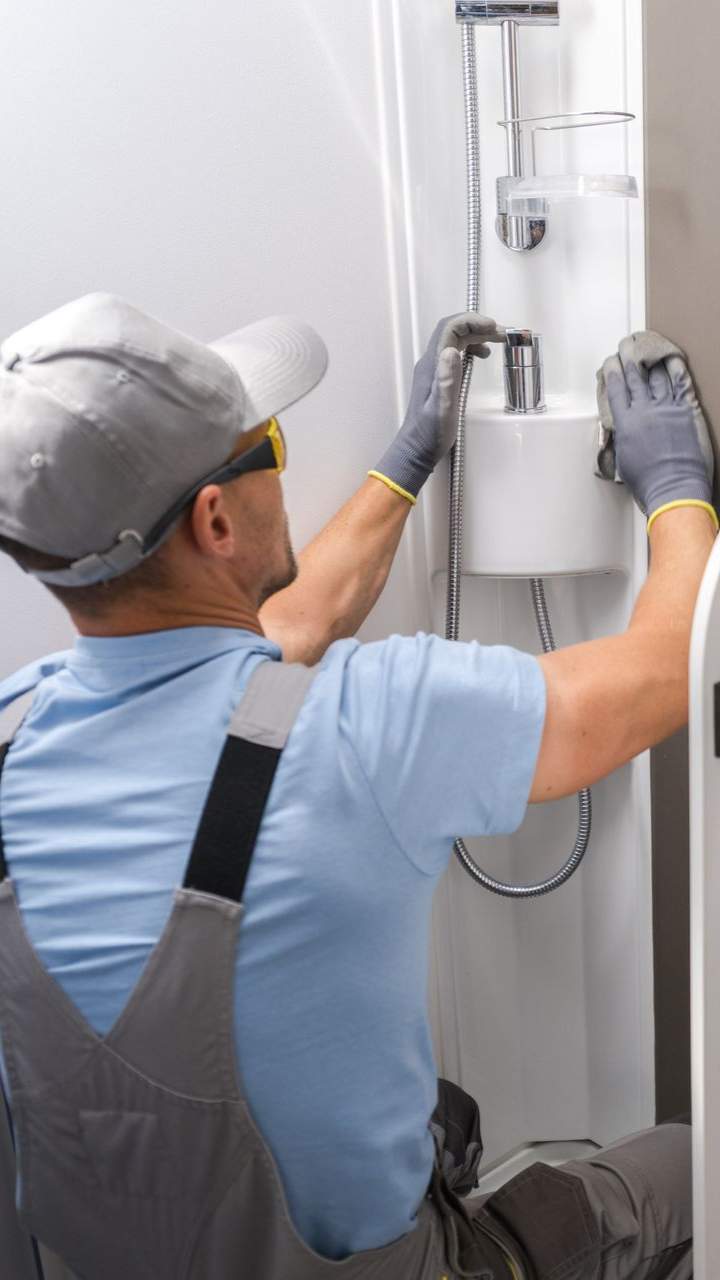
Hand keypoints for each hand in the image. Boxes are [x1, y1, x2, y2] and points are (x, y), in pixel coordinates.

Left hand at [373, 313, 504, 499]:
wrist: (416, 449)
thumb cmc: (430, 433)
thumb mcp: (443, 408)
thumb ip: (447, 379)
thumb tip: (452, 351)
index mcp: (432, 366)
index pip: (449, 329)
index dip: (471, 321)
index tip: (493, 327)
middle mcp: (431, 363)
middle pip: (453, 331)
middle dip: (478, 326)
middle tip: (502, 335)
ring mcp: (434, 369)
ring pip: (455, 341)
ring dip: (476, 336)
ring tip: (497, 342)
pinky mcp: (439, 378)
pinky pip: (455, 353)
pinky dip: (470, 348)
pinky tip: (481, 356)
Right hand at [600, 337, 713, 518]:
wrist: (674, 488)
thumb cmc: (649, 483)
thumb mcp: (624, 461)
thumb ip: (622, 440)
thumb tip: (622, 432)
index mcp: (625, 424)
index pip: (615, 390)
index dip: (612, 373)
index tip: (611, 362)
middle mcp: (644, 411)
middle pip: (634, 378)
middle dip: (629, 359)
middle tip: (626, 346)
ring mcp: (667, 409)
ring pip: (657, 377)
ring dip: (651, 361)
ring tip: (649, 349)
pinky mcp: (687, 411)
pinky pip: (682, 384)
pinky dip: (678, 369)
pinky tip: (674, 359)